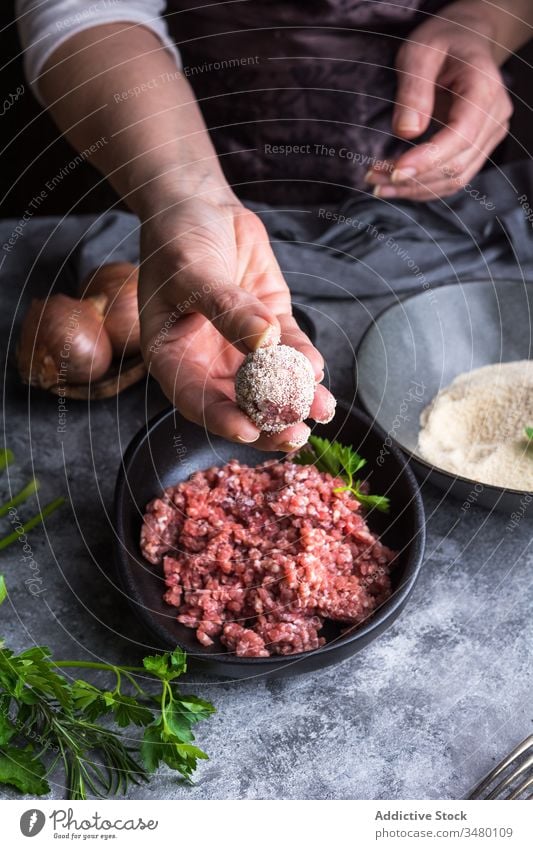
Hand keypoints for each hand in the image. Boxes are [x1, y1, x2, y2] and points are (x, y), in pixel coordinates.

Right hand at [138, 195, 334, 450]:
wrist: (199, 205)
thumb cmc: (177, 239)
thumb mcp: (192, 272)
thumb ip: (226, 308)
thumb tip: (264, 340)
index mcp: (173, 358)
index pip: (195, 400)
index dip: (222, 419)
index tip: (251, 432)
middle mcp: (207, 361)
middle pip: (239, 403)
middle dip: (270, 421)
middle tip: (295, 436)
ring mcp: (241, 347)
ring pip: (271, 383)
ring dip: (296, 398)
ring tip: (321, 409)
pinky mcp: (271, 326)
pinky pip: (290, 351)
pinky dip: (304, 361)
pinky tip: (316, 370)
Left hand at [366, 4, 512, 199]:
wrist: (464, 41)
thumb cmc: (441, 41)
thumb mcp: (419, 52)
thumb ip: (413, 89)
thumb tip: (406, 132)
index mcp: (484, 89)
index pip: (461, 135)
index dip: (429, 158)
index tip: (395, 171)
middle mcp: (494, 117)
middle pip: (457, 163)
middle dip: (414, 178)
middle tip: (372, 177)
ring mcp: (490, 135)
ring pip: (456, 178)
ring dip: (416, 189)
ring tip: (378, 185)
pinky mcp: (478, 147)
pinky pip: (453, 177)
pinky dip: (424, 186)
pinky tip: (396, 186)